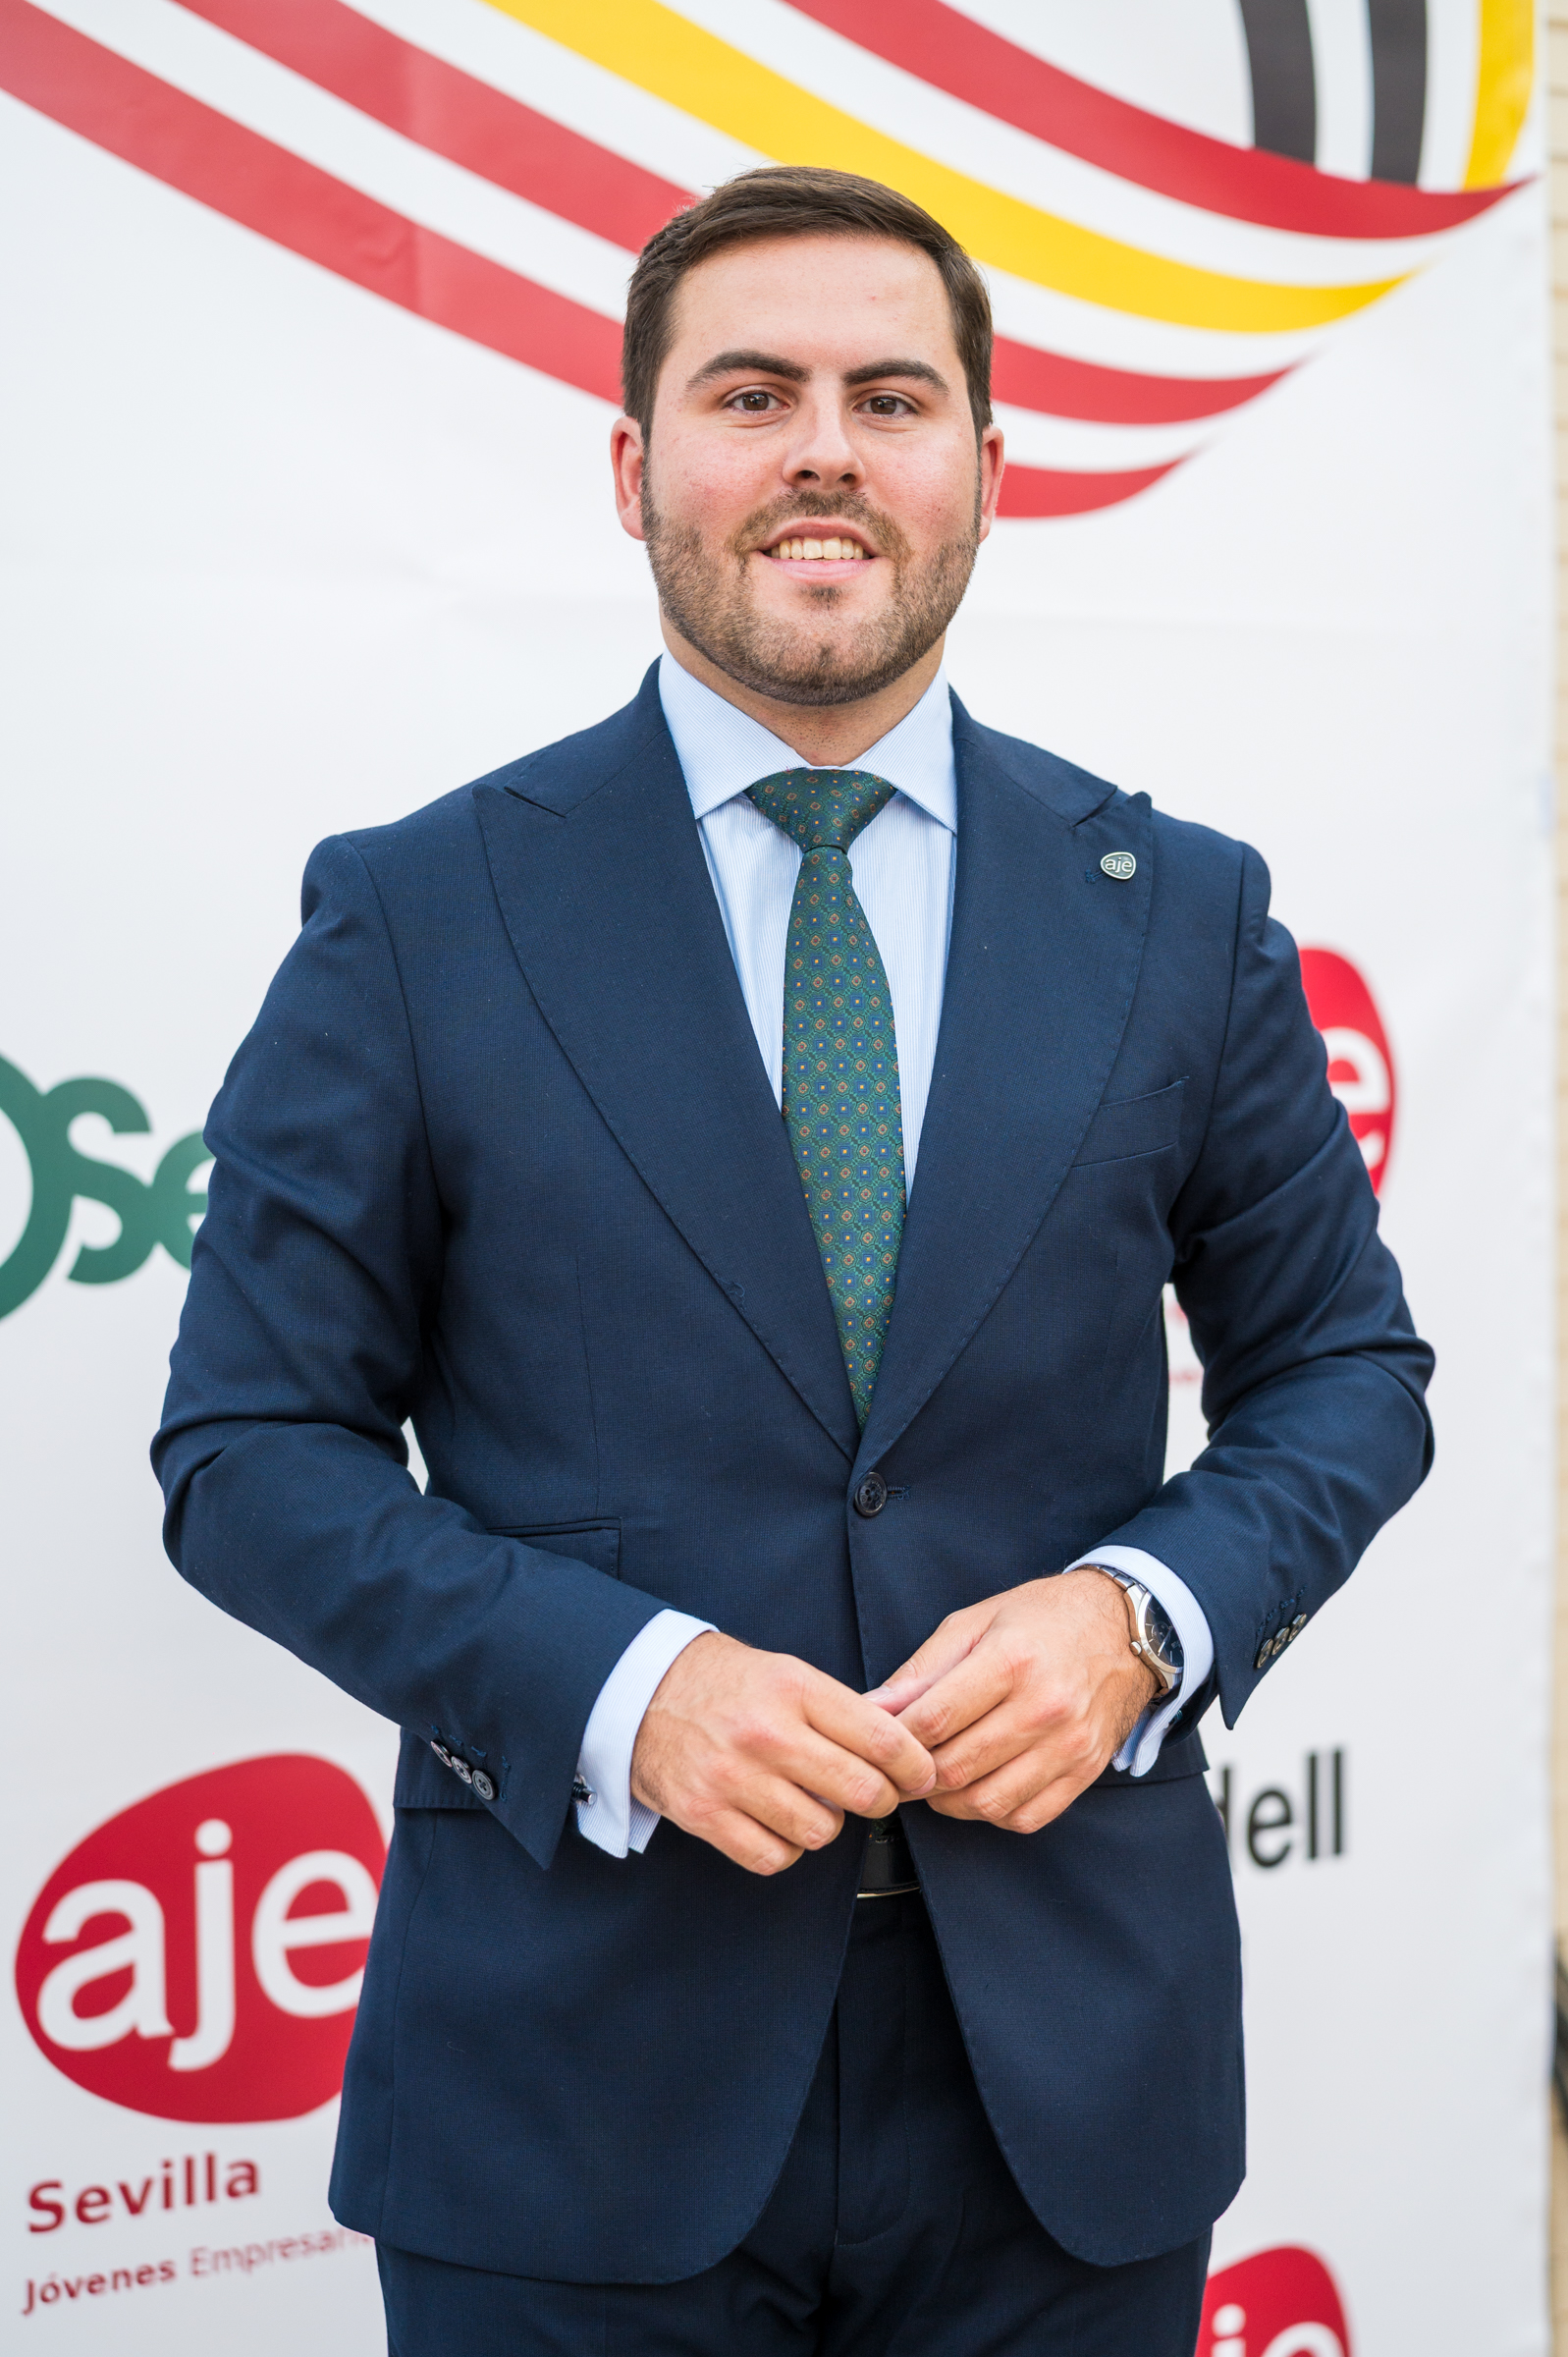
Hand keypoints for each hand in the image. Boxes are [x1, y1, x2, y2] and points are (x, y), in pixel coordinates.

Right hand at [631, 1631, 937, 1875]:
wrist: (638, 1691)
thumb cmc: (723, 1681)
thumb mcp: (784, 1671)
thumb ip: (838, 1708)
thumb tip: (902, 1747)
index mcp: (792, 1687)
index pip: (881, 1737)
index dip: (914, 1764)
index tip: (921, 1773)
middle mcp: (765, 1733)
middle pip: (860, 1791)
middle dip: (882, 1799)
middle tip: (878, 1795)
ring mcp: (732, 1778)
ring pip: (821, 1831)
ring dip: (828, 1824)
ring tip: (814, 1802)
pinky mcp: (704, 1815)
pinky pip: (774, 1858)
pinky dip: (786, 1848)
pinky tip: (780, 1823)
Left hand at [867, 1571, 1156, 1835]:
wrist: (1124, 1628)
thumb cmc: (1043, 1619)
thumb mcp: (975, 1622)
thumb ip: (922, 1669)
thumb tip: (874, 1707)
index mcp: (1012, 1660)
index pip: (935, 1720)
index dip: (896, 1739)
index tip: (880, 1742)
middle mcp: (1045, 1706)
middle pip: (957, 1767)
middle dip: (916, 1775)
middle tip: (901, 1766)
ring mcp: (1070, 1744)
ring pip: (987, 1801)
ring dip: (949, 1800)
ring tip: (938, 1778)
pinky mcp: (1085, 1770)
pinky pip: (1026, 1817)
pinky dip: (992, 1812)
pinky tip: (981, 1787)